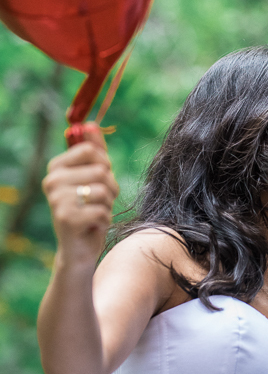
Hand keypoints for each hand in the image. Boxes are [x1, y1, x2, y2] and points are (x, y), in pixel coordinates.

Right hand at [42, 123, 118, 266]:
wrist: (79, 249)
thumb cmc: (89, 208)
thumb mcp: (93, 176)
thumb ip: (94, 150)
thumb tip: (90, 124)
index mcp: (57, 167)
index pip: (91, 150)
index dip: (104, 164)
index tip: (98, 179)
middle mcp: (52, 181)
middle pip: (101, 170)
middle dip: (110, 187)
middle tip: (99, 201)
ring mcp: (57, 199)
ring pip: (104, 190)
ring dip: (108, 204)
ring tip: (96, 213)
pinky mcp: (66, 218)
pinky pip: (102, 210)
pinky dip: (105, 220)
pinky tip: (92, 226)